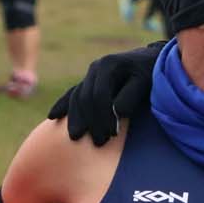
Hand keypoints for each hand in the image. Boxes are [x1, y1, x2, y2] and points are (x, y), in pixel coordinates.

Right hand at [48, 42, 162, 144]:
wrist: (150, 59)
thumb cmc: (150, 72)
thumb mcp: (145, 81)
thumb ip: (131, 96)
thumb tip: (117, 112)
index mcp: (108, 66)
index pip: (100, 95)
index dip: (104, 116)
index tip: (112, 135)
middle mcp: (95, 68)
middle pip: (85, 98)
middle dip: (90, 121)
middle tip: (98, 143)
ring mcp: (90, 74)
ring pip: (76, 97)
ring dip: (76, 118)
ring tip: (76, 137)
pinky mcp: (89, 81)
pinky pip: (72, 93)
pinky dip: (63, 105)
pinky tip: (53, 117)